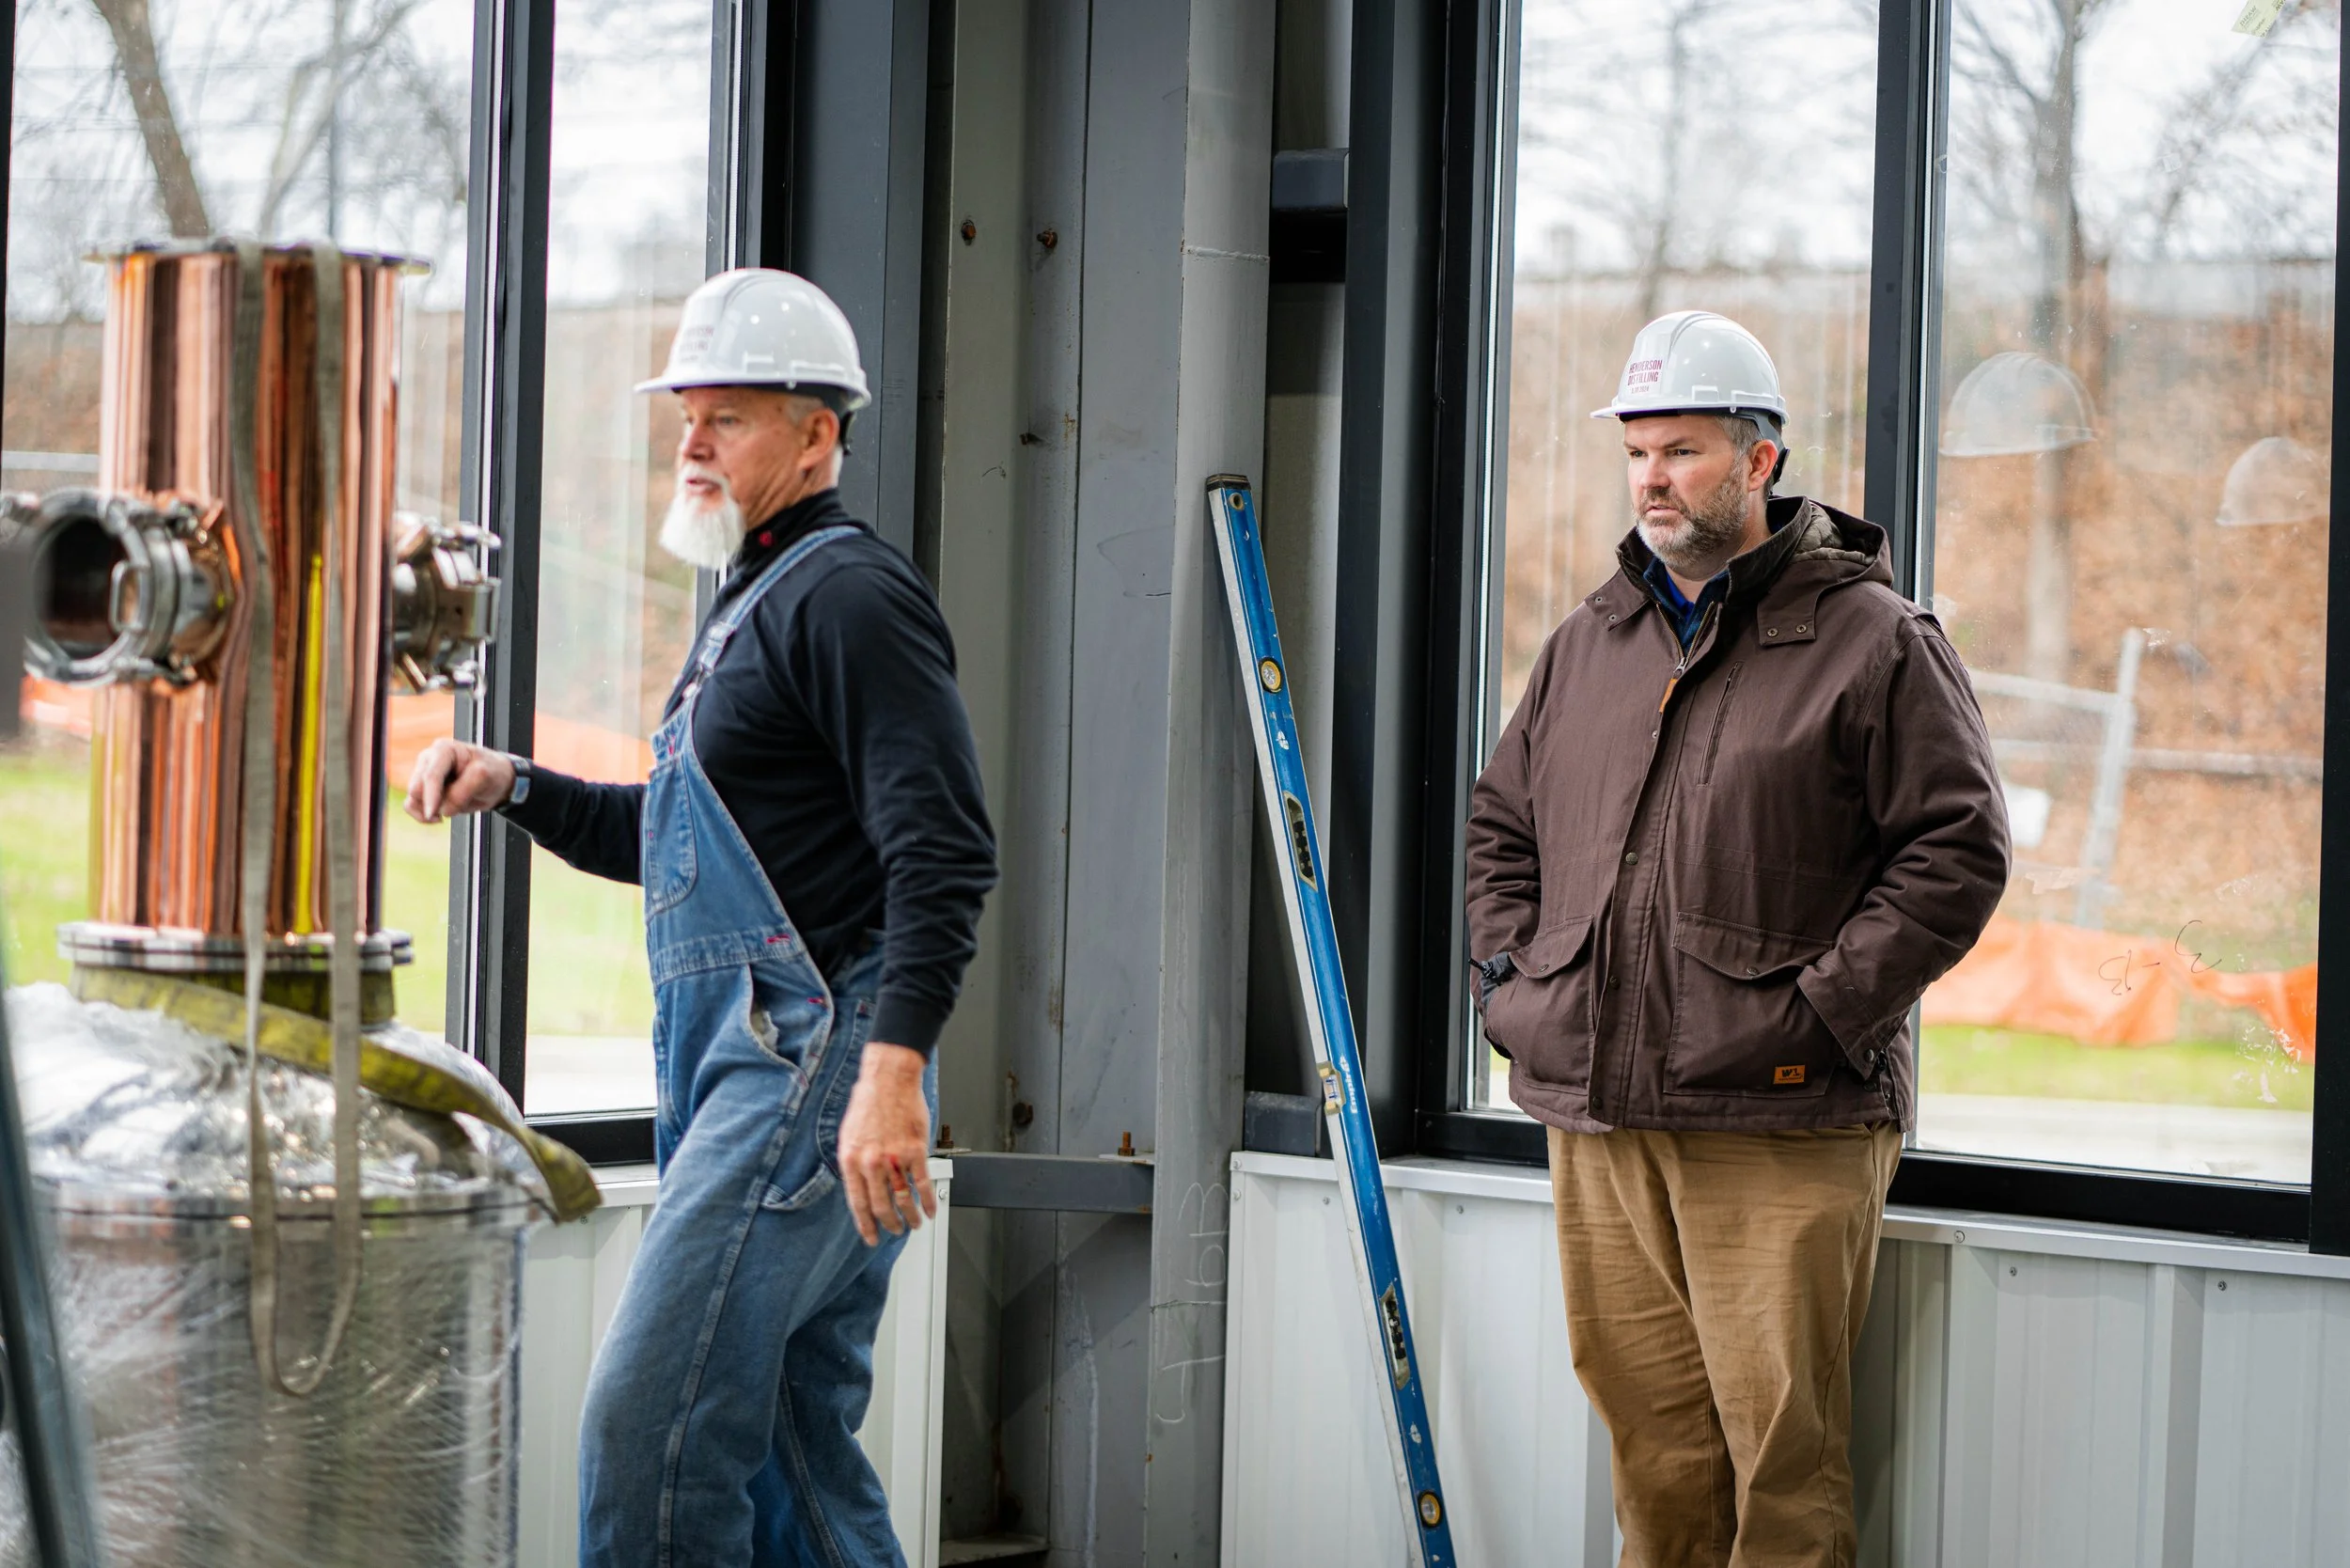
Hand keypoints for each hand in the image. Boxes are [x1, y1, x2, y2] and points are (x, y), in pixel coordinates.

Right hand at [404, 738, 517, 823]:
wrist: (495, 780)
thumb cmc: (492, 772)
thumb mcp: (484, 777)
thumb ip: (462, 791)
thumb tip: (442, 809)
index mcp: (444, 750)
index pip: (431, 775)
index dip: (431, 796)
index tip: (433, 814)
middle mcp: (429, 759)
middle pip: (417, 788)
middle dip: (434, 803)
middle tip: (457, 807)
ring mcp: (423, 774)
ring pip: (413, 799)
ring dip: (430, 810)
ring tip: (453, 809)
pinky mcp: (422, 789)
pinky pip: (411, 806)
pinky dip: (423, 816)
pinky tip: (439, 818)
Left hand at [837, 1042, 935, 1245]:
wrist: (889, 1079)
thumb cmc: (869, 1101)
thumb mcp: (848, 1135)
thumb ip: (854, 1163)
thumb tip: (860, 1186)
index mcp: (851, 1160)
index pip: (857, 1203)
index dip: (865, 1224)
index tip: (871, 1236)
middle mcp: (871, 1162)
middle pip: (882, 1206)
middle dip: (889, 1224)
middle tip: (895, 1231)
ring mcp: (894, 1158)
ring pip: (904, 1198)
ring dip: (910, 1217)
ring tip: (914, 1224)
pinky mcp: (915, 1151)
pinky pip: (923, 1183)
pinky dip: (928, 1200)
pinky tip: (930, 1209)